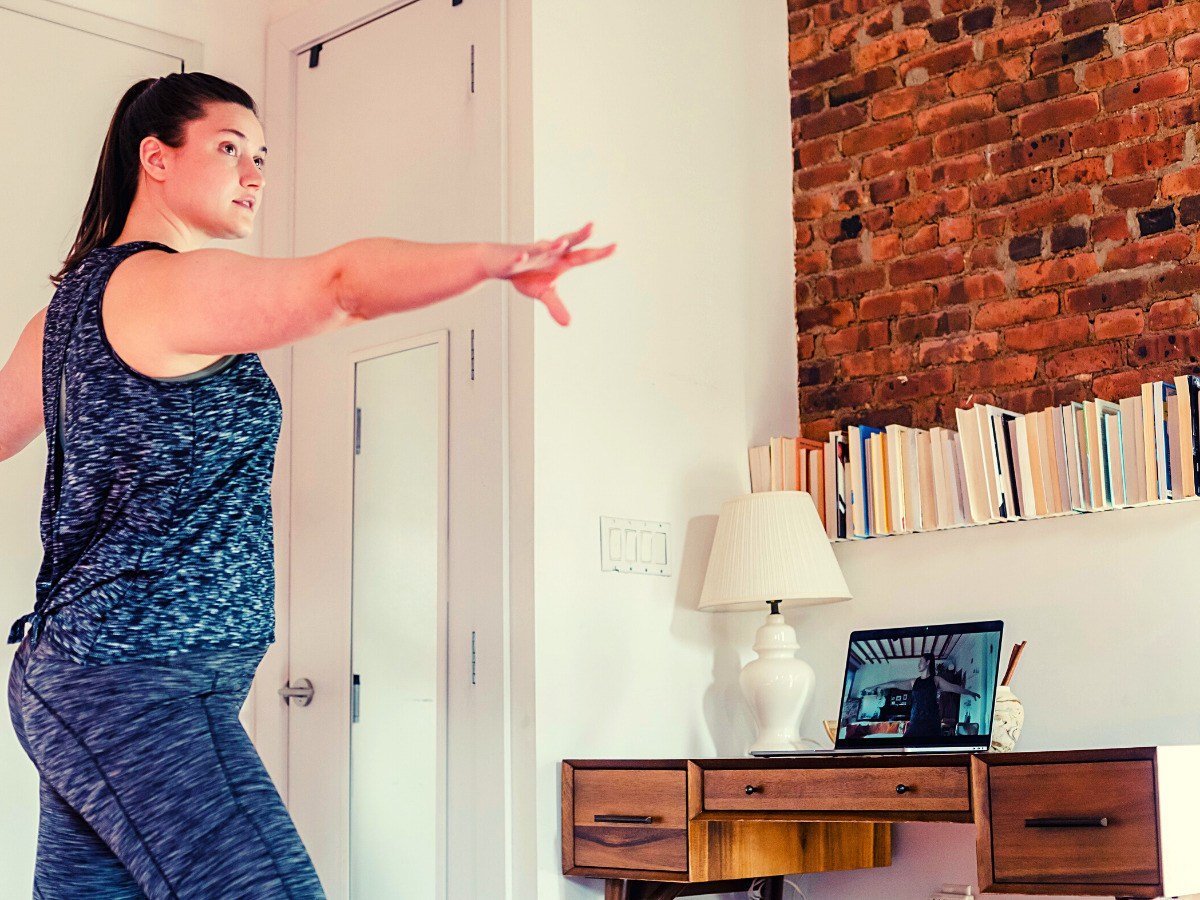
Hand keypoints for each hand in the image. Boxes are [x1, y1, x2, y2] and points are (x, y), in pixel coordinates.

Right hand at [480, 222, 616, 325]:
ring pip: (543, 247)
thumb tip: (568, 324)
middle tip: (592, 227)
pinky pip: (519, 256)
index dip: (598, 252)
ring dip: (552, 245)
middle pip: (567, 242)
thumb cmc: (524, 274)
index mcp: (560, 260)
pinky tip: (522, 256)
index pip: (583, 255)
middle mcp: (550, 253)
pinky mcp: (515, 257)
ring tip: (562, 243)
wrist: (498, 264)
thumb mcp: (543, 293)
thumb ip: (556, 306)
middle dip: (579, 235)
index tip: (615, 246)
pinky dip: (521, 256)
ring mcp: (532, 253)